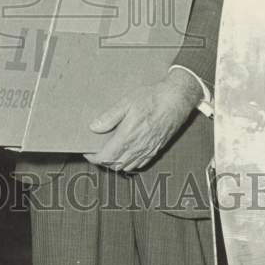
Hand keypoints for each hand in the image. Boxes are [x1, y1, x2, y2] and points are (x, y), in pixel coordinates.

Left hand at [85, 68, 201, 171]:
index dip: (94, 157)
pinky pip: (139, 164)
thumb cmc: (151, 98)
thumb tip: (94, 127)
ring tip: (109, 152)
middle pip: (114, 164)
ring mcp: (147, 150)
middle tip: (96, 150)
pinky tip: (126, 154)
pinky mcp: (156, 149)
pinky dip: (129, 163)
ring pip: (126, 166)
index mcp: (127, 137)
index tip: (88, 152)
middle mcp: (137, 148)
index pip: (105, 157)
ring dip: (115, 163)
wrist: (176, 100)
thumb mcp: (126, 102)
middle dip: (103, 160)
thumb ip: (109, 117)